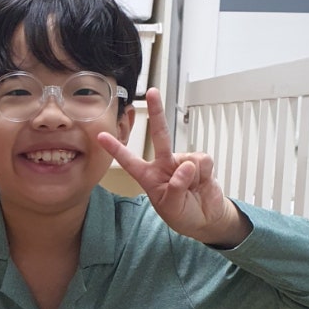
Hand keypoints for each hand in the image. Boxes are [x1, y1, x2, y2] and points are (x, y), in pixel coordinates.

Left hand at [97, 89, 250, 246]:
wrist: (206, 217)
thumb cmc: (183, 214)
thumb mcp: (172, 207)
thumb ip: (175, 188)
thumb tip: (186, 165)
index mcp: (149, 177)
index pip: (130, 161)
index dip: (116, 149)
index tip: (101, 136)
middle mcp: (164, 164)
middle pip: (160, 135)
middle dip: (156, 112)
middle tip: (151, 92)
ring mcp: (182, 160)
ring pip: (188, 160)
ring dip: (193, 178)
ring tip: (192, 190)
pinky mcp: (200, 161)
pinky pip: (203, 162)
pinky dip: (204, 174)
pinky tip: (202, 182)